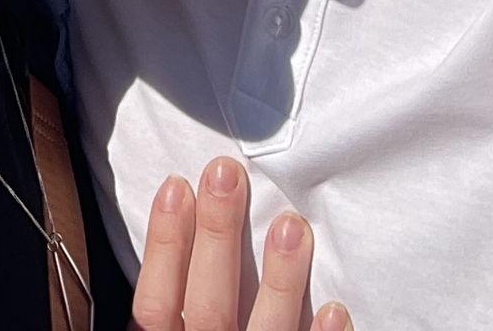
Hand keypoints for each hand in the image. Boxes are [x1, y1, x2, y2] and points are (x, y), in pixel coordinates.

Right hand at [132, 157, 350, 330]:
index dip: (164, 246)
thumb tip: (166, 220)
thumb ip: (162, 318)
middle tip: (228, 175)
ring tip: (291, 226)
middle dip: (215, 237)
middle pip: (208, 307)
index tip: (176, 185)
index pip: (156, 305)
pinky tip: (337, 309)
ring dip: (279, 282)